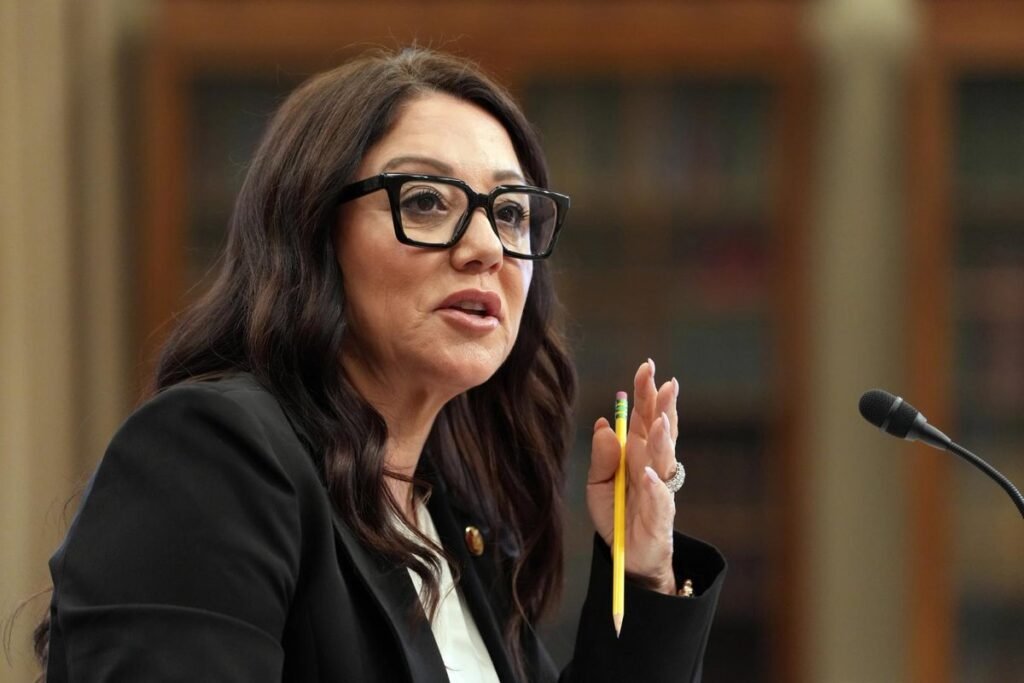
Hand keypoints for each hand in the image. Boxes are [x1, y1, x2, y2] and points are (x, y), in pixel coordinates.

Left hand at [587, 359, 679, 594]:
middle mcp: (652, 465)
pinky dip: (654, 486)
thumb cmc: (616, 515)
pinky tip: (649, 473)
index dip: (646, 393)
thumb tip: (604, 425)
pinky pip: (659, 499)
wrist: (628, 558)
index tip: (647, 367)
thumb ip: (600, 457)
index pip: (644, 416)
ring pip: (664, 459)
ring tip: (660, 420)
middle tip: (663, 381)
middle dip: (661, 406)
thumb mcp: (598, 484)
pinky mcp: (660, 517)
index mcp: (638, 452)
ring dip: (663, 440)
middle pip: (660, 430)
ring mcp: (659, 489)